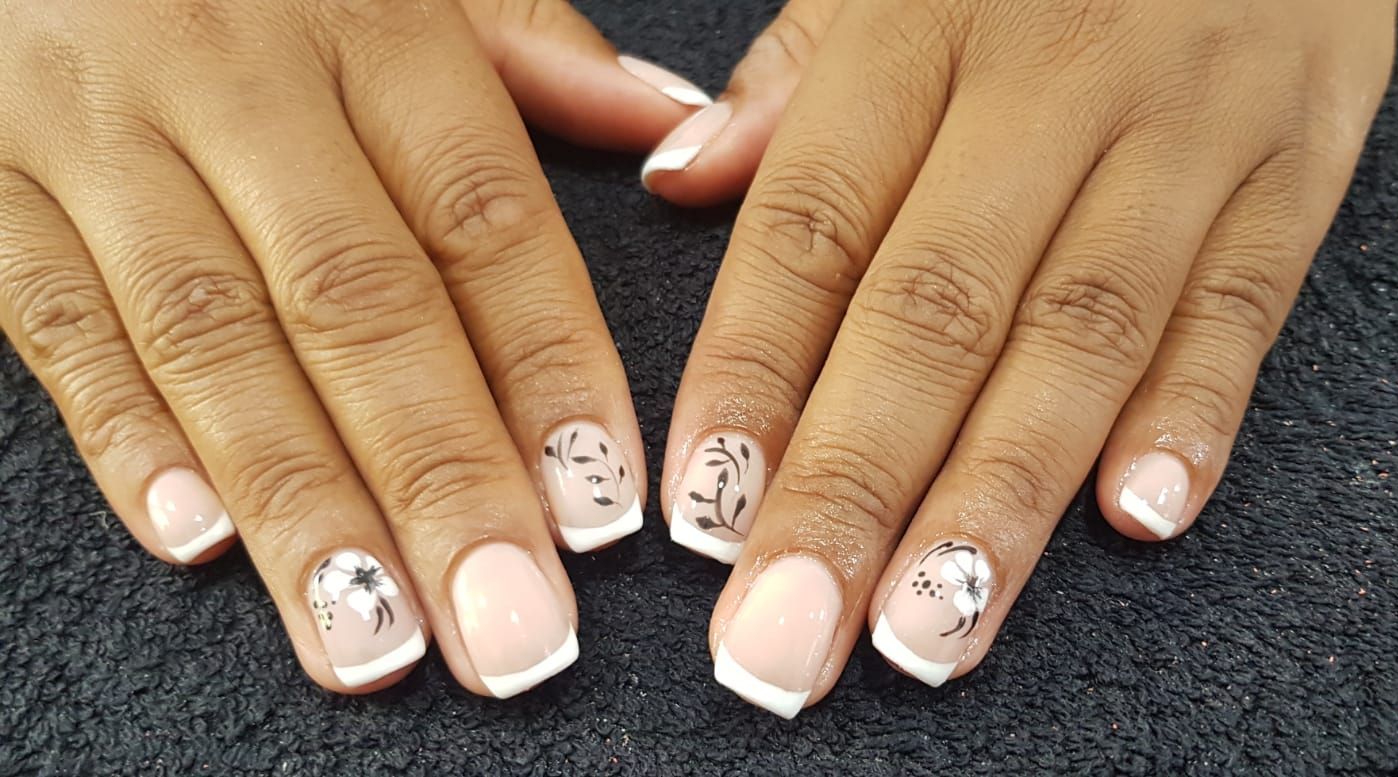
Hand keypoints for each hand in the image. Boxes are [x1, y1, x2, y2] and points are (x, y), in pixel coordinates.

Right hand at [0, 0, 708, 695]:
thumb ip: (531, 48)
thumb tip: (675, 129)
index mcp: (370, 27)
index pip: (484, 221)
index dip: (549, 371)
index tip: (601, 506)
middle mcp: (239, 81)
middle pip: (359, 304)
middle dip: (442, 479)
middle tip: (508, 621)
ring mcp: (98, 132)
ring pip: (212, 339)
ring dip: (300, 503)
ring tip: (374, 633)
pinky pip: (52, 320)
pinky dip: (124, 436)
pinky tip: (201, 540)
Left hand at [650, 0, 1396, 714]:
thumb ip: (801, 75)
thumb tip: (684, 183)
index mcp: (924, 19)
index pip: (815, 225)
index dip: (752, 378)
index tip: (701, 516)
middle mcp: (1053, 76)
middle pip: (937, 306)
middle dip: (856, 484)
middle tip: (789, 633)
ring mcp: (1188, 119)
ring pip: (1085, 329)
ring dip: (1003, 493)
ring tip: (932, 628)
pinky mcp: (1305, 154)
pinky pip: (1248, 297)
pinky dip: (1197, 411)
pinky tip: (1138, 518)